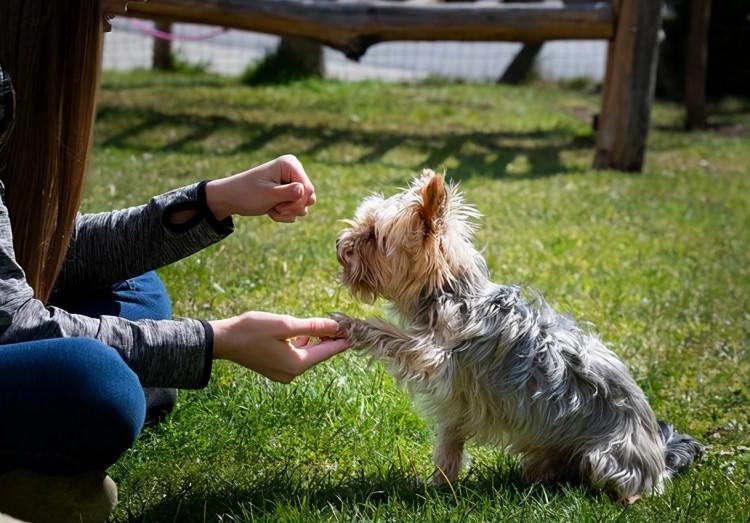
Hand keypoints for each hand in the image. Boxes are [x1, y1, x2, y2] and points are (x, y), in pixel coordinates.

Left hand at [205, 154, 315, 222]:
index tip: (279, 205)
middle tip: (276, 207)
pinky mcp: (290, 194)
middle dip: (293, 207)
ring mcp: (293, 183)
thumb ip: (288, 193)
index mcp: (290, 164)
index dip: (297, 201)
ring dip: (287, 212)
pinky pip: (297, 210)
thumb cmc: (247, 193)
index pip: (308, 189)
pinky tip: (271, 209)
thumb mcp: (268, 194)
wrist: (232, 198)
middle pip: (310, 197)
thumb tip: (305, 190)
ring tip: (272, 207)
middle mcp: (295, 171)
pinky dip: (284, 214)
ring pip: (304, 206)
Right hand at [209, 312, 350, 382]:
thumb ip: (312, 327)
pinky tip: (304, 335)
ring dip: (316, 342)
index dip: (343, 341)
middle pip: (318, 355)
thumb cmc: (252, 330)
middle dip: (330, 340)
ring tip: (327, 327)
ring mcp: (282, 374)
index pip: (327, 352)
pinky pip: (296, 357)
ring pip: (307, 356)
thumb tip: (335, 327)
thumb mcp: (285, 325)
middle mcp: (292, 373)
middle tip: (344, 325)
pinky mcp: (274, 369)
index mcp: (297, 364)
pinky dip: (303, 346)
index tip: (357, 333)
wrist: (222, 341)